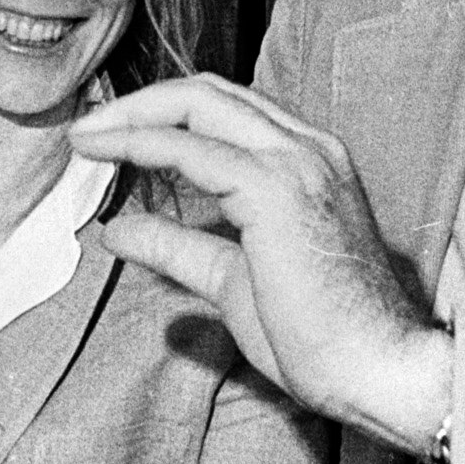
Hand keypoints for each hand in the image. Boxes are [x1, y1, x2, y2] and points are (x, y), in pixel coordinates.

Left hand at [71, 74, 448, 453]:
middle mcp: (307, 147)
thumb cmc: (323, 338)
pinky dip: (142, 143)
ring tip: (84, 135)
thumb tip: (121, 230)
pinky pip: (192, 149)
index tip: (108, 134)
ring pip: (199, 103)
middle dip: (139, 102)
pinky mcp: (276, 189)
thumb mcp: (233, 282)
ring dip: (132, 115)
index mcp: (308, 161)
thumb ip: (181, 248)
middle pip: (208, 92)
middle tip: (86, 126)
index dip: (163, 113)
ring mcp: (297, 162)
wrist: (380, 371)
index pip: (226, 110)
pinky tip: (108, 154)